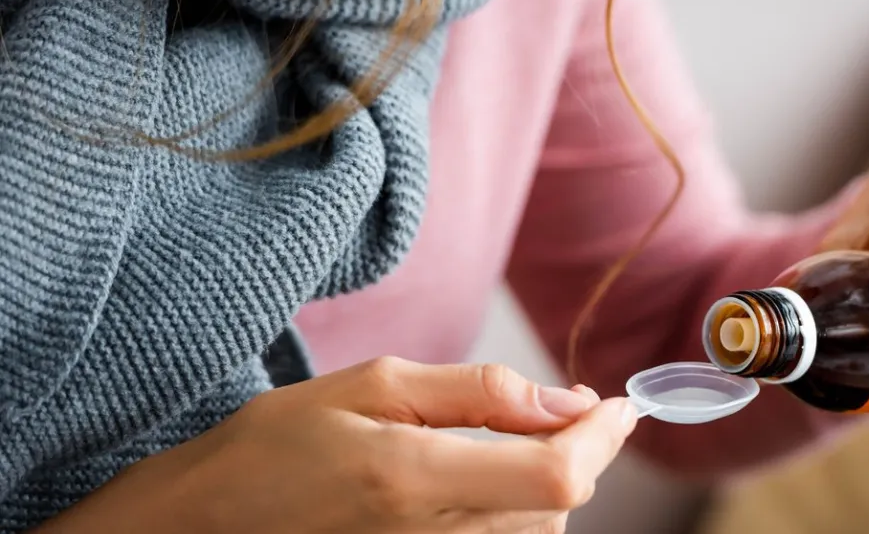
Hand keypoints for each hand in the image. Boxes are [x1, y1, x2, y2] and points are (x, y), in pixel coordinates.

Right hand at [35, 358, 634, 533]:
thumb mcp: (372, 388)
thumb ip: (476, 393)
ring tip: (512, 442)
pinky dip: (519, 513)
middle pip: (560, 505)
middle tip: (559, 407)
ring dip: (550, 483)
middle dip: (575, 450)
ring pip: (540, 532)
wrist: (208, 527)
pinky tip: (488, 484)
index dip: (604, 438)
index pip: (558, 475)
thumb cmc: (275, 448)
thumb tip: (565, 401)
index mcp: (415, 480)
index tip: (620, 403)